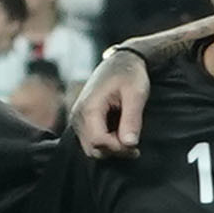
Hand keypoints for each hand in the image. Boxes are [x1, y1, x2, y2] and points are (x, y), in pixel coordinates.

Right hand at [70, 15, 213, 152]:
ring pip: (91, 148)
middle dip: (115, 151)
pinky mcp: (81, 120)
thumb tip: (129, 144)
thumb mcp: (136, 94)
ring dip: (111, 148)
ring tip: (128, 136)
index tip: (136, 147)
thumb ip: (132, 119)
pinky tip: (120, 132)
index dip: (118, 149)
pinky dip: (106, 142)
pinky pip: (91, 141)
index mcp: (89, 108)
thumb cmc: (130, 74)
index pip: (98, 142)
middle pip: (93, 149)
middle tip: (134, 143)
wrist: (121, 61)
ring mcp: (77, 118)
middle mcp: (78, 115)